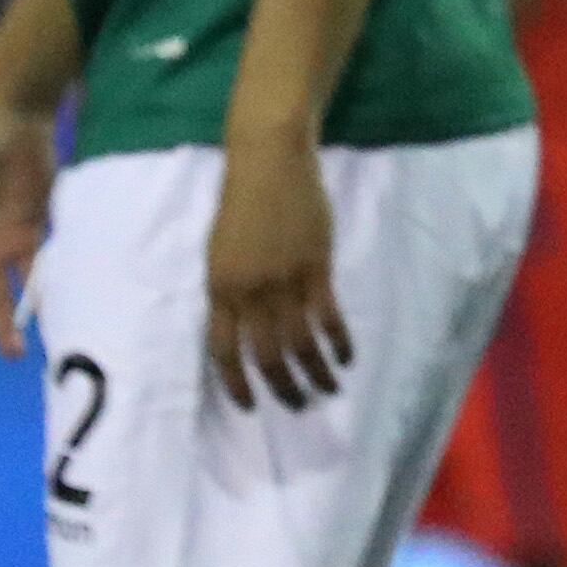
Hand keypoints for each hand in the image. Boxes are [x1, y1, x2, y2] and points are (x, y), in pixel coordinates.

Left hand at [205, 132, 354, 412]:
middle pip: (266, 356)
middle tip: (298, 405)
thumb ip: (231, 291)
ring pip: (300, 344)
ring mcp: (284, 281)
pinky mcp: (316, 268)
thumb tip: (245, 329)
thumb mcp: (221, 251)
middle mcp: (250, 292)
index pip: (223, 351)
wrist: (269, 160)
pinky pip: (328, 318)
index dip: (237, 384)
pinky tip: (346, 358)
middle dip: (283, 388)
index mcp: (220, 288)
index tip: (251, 407)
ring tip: (327, 390)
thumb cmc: (242, 202)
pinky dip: (338, 343)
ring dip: (315, 374)